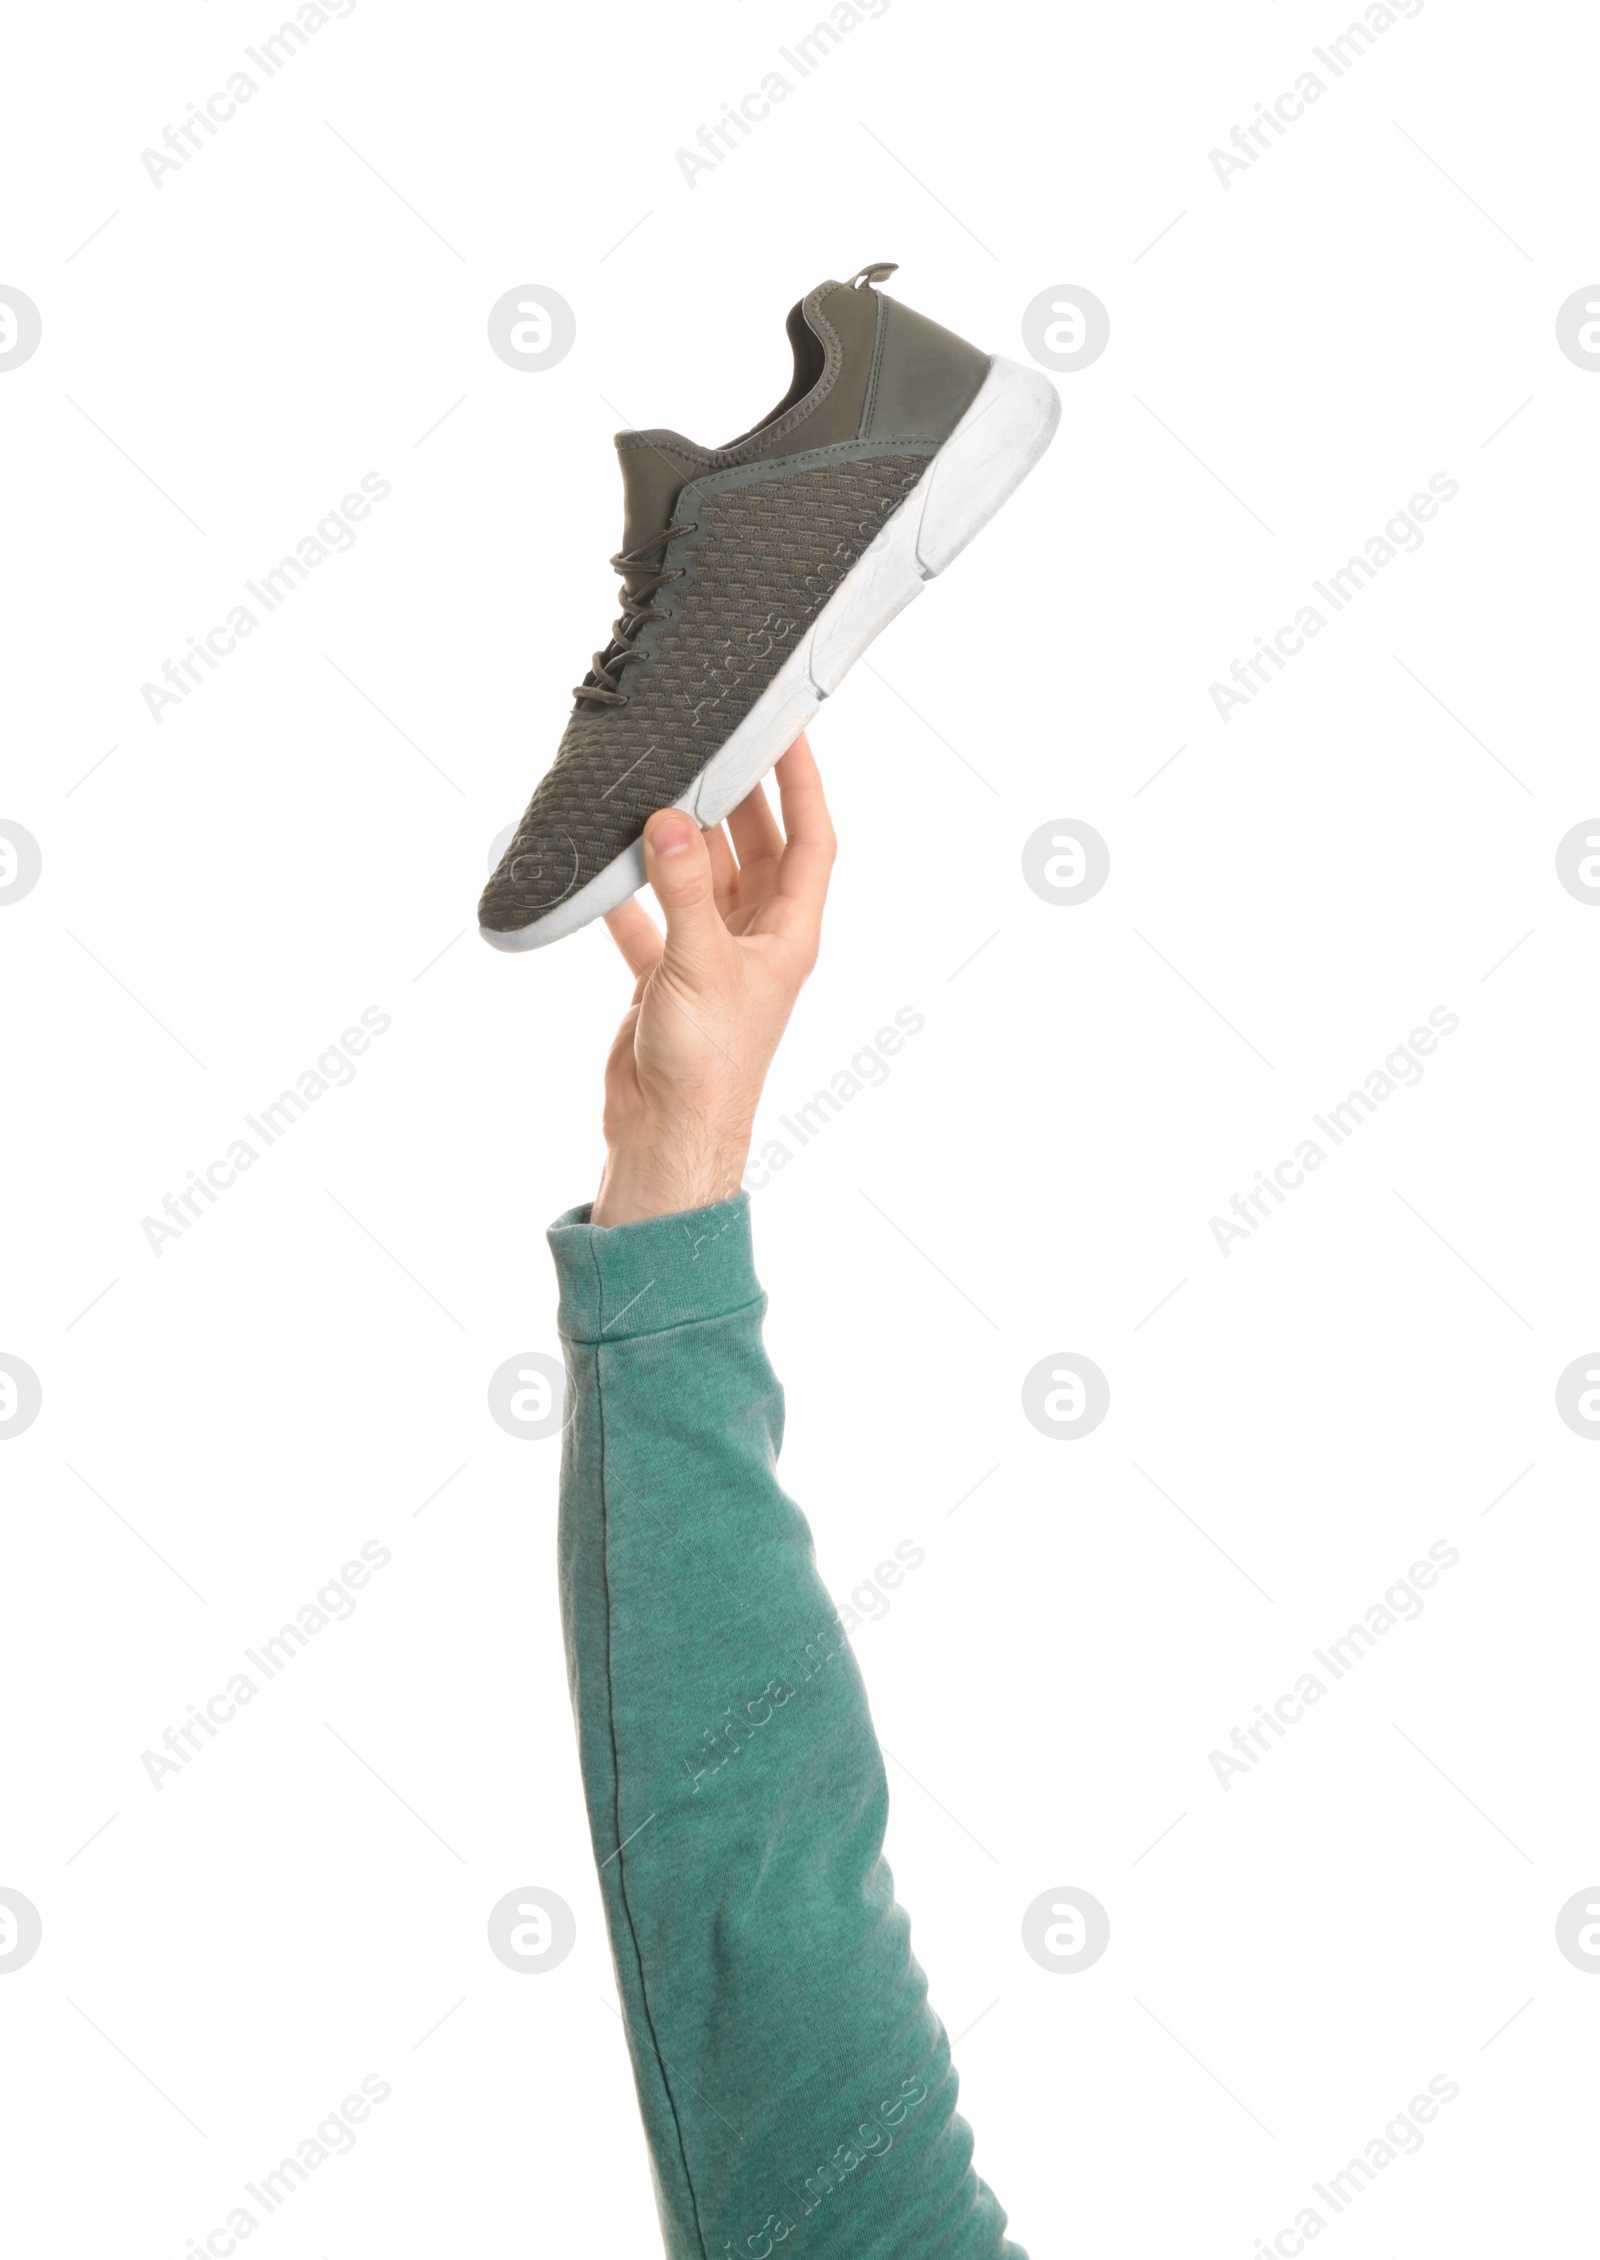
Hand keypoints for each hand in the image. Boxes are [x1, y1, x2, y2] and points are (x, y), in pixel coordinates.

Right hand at [591, 733, 835, 1226]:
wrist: (667, 1135)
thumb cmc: (709, 1064)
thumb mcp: (700, 965)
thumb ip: (685, 890)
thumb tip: (671, 821)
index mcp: (788, 934)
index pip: (812, 840)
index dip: (805, 784)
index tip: (789, 730)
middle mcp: (756, 940)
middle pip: (757, 848)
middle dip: (738, 797)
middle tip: (714, 740)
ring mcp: (711, 957)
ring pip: (701, 877)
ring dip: (681, 838)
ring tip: (659, 783)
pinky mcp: (667, 977)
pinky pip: (650, 919)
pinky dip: (627, 892)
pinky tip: (600, 861)